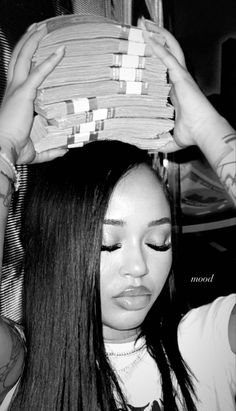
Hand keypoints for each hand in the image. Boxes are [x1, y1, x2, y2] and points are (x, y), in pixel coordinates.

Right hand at [0, 23, 66, 163]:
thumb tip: (63, 151)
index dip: (26, 58)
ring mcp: (16, 89)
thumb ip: (50, 150)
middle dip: (27, 40)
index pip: (19, 72)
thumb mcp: (34, 150)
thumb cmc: (13, 150)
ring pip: (23, 56)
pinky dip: (50, 60)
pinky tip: (61, 51)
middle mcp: (12, 89)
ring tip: (44, 27)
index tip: (36, 49)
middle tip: (38, 28)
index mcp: (13, 99)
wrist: (3, 151)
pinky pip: (39, 72)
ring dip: (34, 39)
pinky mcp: (24, 93)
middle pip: (18, 57)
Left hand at [140, 19, 225, 152]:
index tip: (138, 55)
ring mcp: (179, 76)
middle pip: (166, 53)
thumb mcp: (167, 139)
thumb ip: (156, 141)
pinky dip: (158, 43)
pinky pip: (168, 55)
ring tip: (143, 23)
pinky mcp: (181, 75)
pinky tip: (147, 34)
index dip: (152, 60)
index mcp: (175, 92)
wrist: (202, 132)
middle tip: (141, 28)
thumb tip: (144, 148)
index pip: (161, 70)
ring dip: (156, 34)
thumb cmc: (191, 134)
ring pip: (168, 48)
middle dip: (155, 39)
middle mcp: (177, 80)